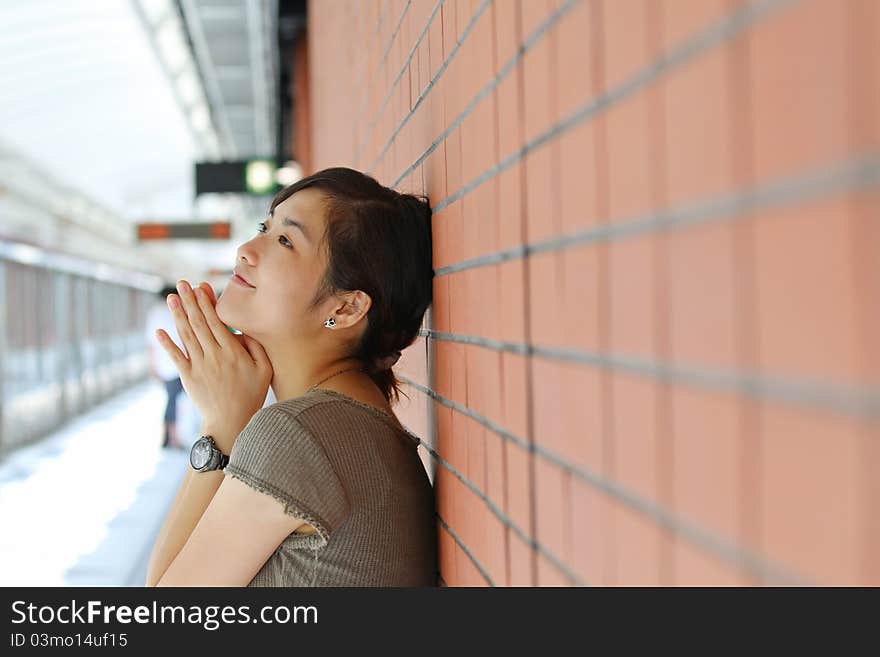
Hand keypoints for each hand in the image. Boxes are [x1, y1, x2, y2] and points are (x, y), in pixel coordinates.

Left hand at [156, 280, 272, 451]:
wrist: (231, 422)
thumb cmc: (251, 394)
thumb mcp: (265, 369)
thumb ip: (256, 346)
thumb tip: (244, 327)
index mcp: (232, 352)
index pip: (216, 321)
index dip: (206, 303)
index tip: (200, 287)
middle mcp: (213, 355)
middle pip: (199, 323)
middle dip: (190, 301)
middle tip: (182, 283)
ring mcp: (199, 366)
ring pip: (186, 335)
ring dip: (177, 315)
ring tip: (171, 297)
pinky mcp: (188, 377)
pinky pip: (175, 357)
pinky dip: (166, 344)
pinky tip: (159, 331)